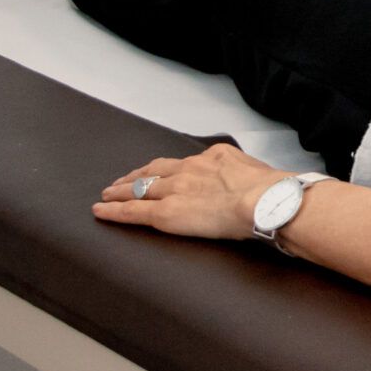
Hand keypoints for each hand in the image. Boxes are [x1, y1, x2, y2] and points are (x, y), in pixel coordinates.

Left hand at [94, 143, 281, 239]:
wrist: (264, 200)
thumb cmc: (271, 191)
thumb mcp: (259, 172)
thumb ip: (245, 174)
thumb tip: (251, 183)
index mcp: (214, 157)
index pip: (183, 163)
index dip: (165, 169)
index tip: (158, 172)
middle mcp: (190, 169)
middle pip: (155, 171)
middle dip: (137, 175)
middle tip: (121, 181)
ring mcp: (175, 190)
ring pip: (139, 188)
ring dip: (120, 190)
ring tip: (107, 194)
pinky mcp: (165, 212)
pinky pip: (132, 211)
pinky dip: (113, 210)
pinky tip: (99, 211)